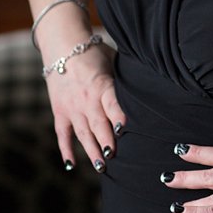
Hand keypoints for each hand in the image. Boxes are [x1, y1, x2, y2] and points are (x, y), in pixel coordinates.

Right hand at [44, 43, 126, 172]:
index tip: (124, 130)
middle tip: (114, 158)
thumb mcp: (114, 60)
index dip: (118, 116)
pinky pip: (62, 134)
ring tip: (101, 167)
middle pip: (97, 123)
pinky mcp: (59, 112)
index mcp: (102, 84)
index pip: (112, 103)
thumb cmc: (94, 53)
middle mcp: (86, 98)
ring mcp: (71, 107)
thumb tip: (153, 85)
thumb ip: (127, 77)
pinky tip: (71, 165)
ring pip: (82, 133)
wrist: (62, 46)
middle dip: (106, 142)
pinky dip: (65, 149)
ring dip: (91, 150)